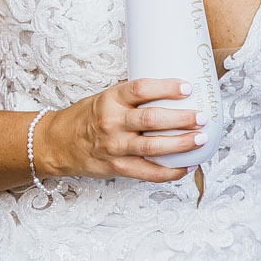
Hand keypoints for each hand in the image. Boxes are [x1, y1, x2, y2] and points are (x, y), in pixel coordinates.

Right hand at [39, 80, 204, 181]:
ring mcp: (114, 147)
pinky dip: (170, 172)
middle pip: (152, 120)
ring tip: (201, 140)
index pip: (141, 89)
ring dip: (181, 144)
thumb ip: (133, 98)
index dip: (166, 88)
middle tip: (202, 117)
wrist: (58, 143)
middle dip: (182, 119)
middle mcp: (112, 122)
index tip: (188, 87)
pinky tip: (186, 167)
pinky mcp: (117, 168)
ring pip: (153, 147)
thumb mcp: (106, 98)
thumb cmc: (89, 118)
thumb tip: (174, 94)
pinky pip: (148, 173)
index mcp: (110, 99)